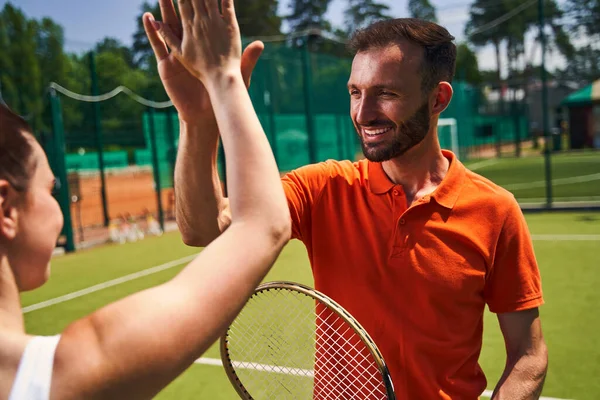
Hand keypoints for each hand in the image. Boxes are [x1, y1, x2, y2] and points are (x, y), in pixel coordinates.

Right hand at [143, 0, 262, 123]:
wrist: (206, 114)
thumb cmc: (221, 95)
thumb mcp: (236, 76)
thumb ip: (247, 59)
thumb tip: (261, 44)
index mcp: (205, 47)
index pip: (202, 21)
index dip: (201, 5)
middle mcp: (190, 47)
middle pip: (184, 18)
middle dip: (182, 1)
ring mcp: (176, 56)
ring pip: (168, 27)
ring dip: (164, 10)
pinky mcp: (166, 65)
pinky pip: (157, 45)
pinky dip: (152, 31)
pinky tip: (148, 17)